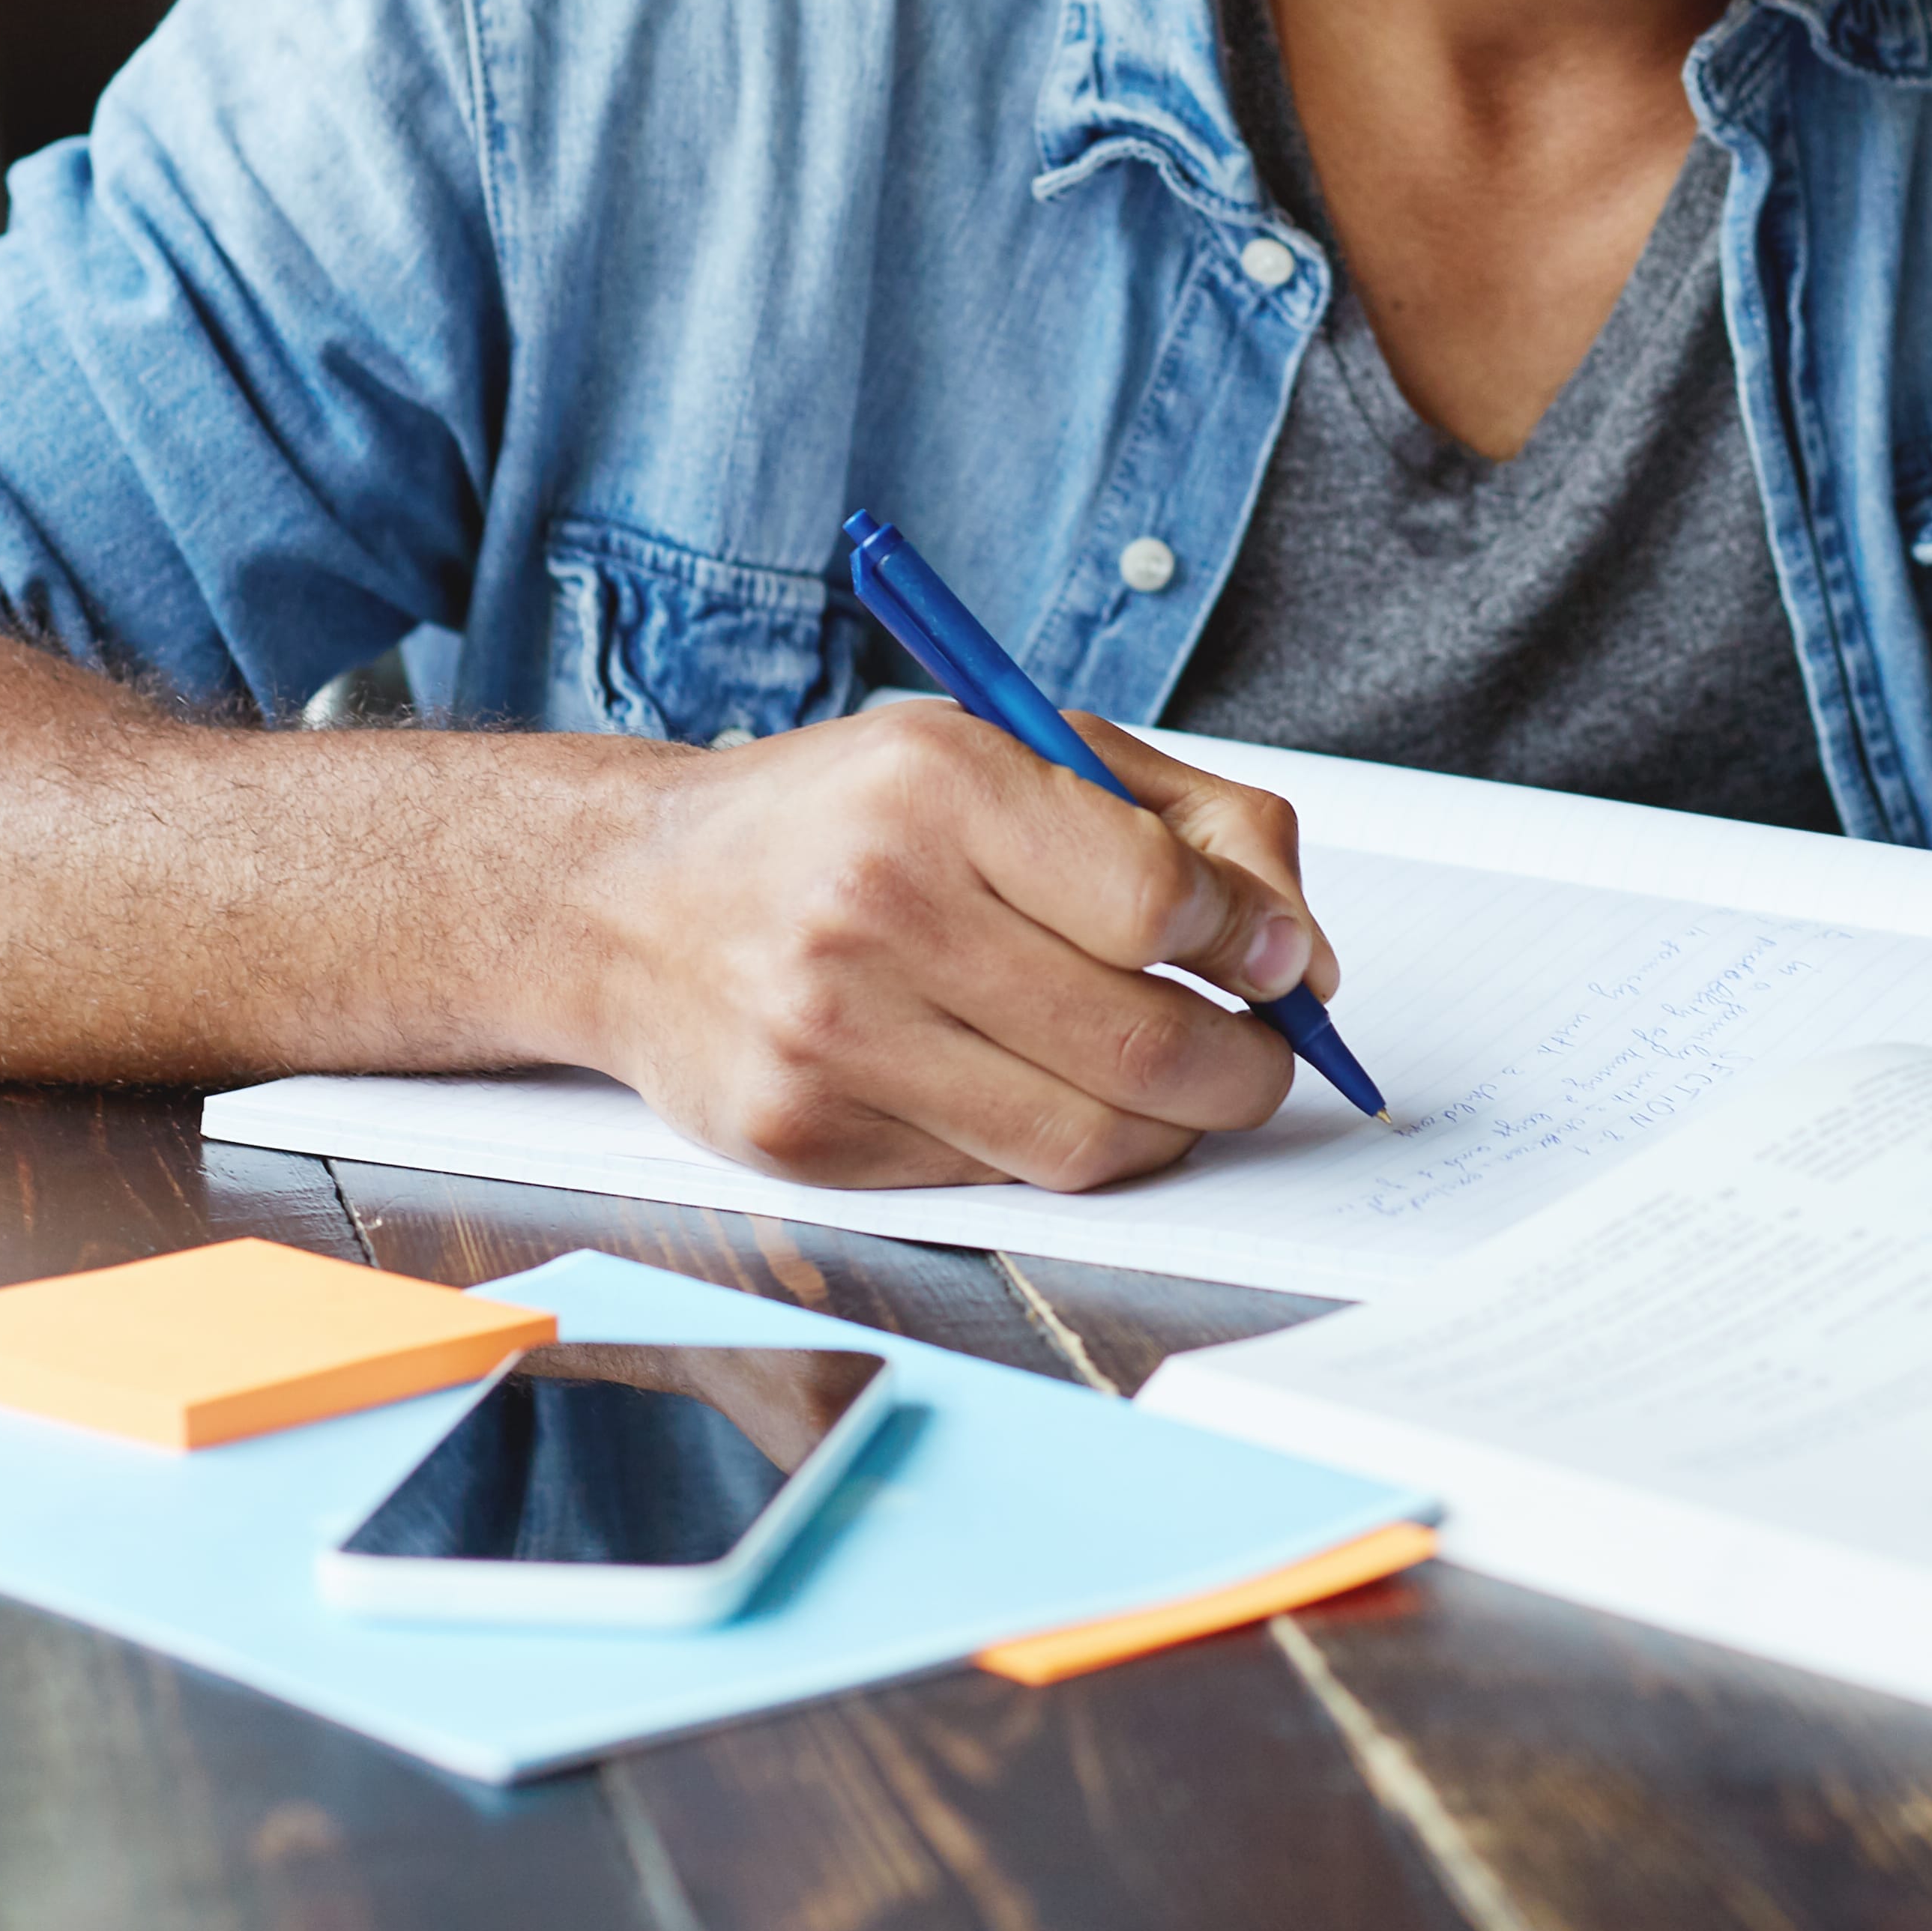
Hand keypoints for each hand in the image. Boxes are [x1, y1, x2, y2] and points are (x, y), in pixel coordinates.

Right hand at [566, 702, 1341, 1194]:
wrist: (632, 898)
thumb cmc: (849, 817)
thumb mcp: (1016, 751)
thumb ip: (1185, 827)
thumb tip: (1299, 954)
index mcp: (939, 784)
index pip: (1157, 903)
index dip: (1250, 944)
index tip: (1277, 960)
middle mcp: (877, 910)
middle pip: (1141, 1042)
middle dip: (1245, 1065)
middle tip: (1266, 1053)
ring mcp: (832, 1036)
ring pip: (1085, 1139)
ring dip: (1173, 1127)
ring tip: (1181, 1083)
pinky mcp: (808, 1137)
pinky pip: (1001, 1178)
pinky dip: (1064, 1148)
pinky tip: (1055, 1091)